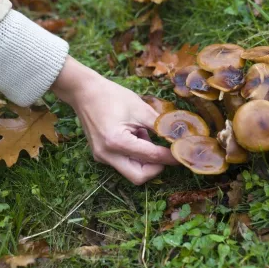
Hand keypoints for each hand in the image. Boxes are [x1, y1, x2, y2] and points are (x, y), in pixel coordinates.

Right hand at [51, 56, 176, 184]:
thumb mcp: (141, 109)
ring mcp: (101, 157)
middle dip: (156, 167)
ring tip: (145, 135)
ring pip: (131, 171)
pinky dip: (135, 155)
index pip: (151, 157)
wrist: (84, 91)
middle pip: (139, 176)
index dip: (170, 156)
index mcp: (116, 142)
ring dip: (145, 160)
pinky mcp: (100, 155)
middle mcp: (107, 155)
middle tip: (167, 153)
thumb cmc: (112, 96)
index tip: (184, 153)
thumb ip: (160, 126)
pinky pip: (123, 163)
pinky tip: (135, 135)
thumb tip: (179, 138)